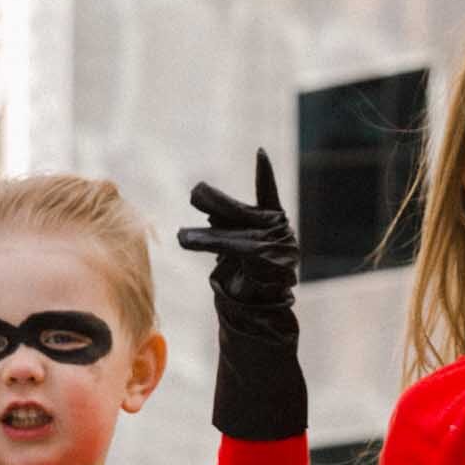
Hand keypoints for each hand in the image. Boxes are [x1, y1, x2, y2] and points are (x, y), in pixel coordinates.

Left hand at [177, 149, 298, 317]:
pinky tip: (189, 240)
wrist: (256, 312)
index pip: (269, 193)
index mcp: (274, 223)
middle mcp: (281, 232)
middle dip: (217, 204)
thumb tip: (204, 198)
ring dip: (210, 237)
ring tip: (183, 237)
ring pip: (238, 234)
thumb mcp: (231, 245)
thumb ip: (225, 223)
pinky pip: (239, 249)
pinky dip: (215, 245)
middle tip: (194, 193)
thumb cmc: (243, 278)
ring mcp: (279, 248)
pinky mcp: (270, 263)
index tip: (260, 152)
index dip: (265, 174)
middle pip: (242, 211)